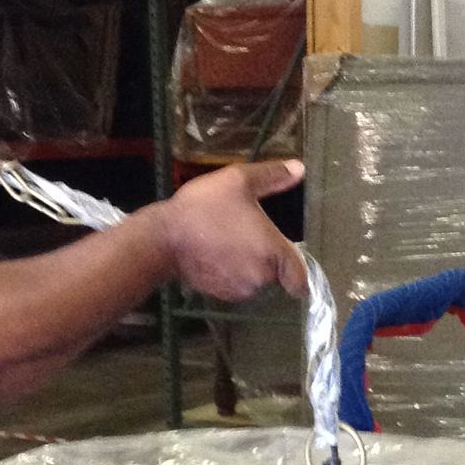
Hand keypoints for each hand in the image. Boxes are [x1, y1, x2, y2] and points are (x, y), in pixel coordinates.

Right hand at [158, 158, 307, 300]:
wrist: (164, 239)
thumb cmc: (205, 208)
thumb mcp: (238, 181)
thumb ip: (272, 176)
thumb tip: (299, 169)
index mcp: (273, 252)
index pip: (300, 278)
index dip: (298, 272)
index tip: (289, 258)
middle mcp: (261, 277)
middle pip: (276, 275)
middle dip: (267, 258)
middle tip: (247, 233)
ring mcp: (240, 290)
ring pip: (255, 280)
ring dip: (249, 266)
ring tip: (229, 241)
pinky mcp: (221, 295)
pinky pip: (235, 285)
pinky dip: (231, 273)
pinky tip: (216, 254)